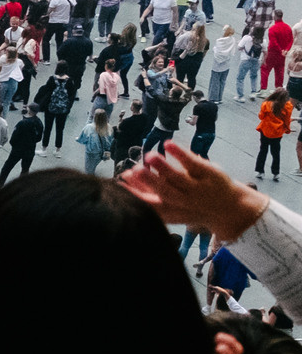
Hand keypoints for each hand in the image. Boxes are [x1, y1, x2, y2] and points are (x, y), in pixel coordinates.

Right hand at [121, 142, 268, 241]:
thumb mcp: (171, 205)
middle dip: (148, 181)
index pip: (150, 203)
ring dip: (164, 167)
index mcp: (171, 209)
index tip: (122, 181)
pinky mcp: (209, 174)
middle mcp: (184, 200)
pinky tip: (168, 143)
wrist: (231, 210)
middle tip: (133, 170)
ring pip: (179, 178)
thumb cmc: (192, 205)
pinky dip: (180, 153)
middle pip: (164, 191)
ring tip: (150, 156)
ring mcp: (198, 188)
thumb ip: (148, 192)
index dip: (135, 193)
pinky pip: (193, 163)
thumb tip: (125, 176)